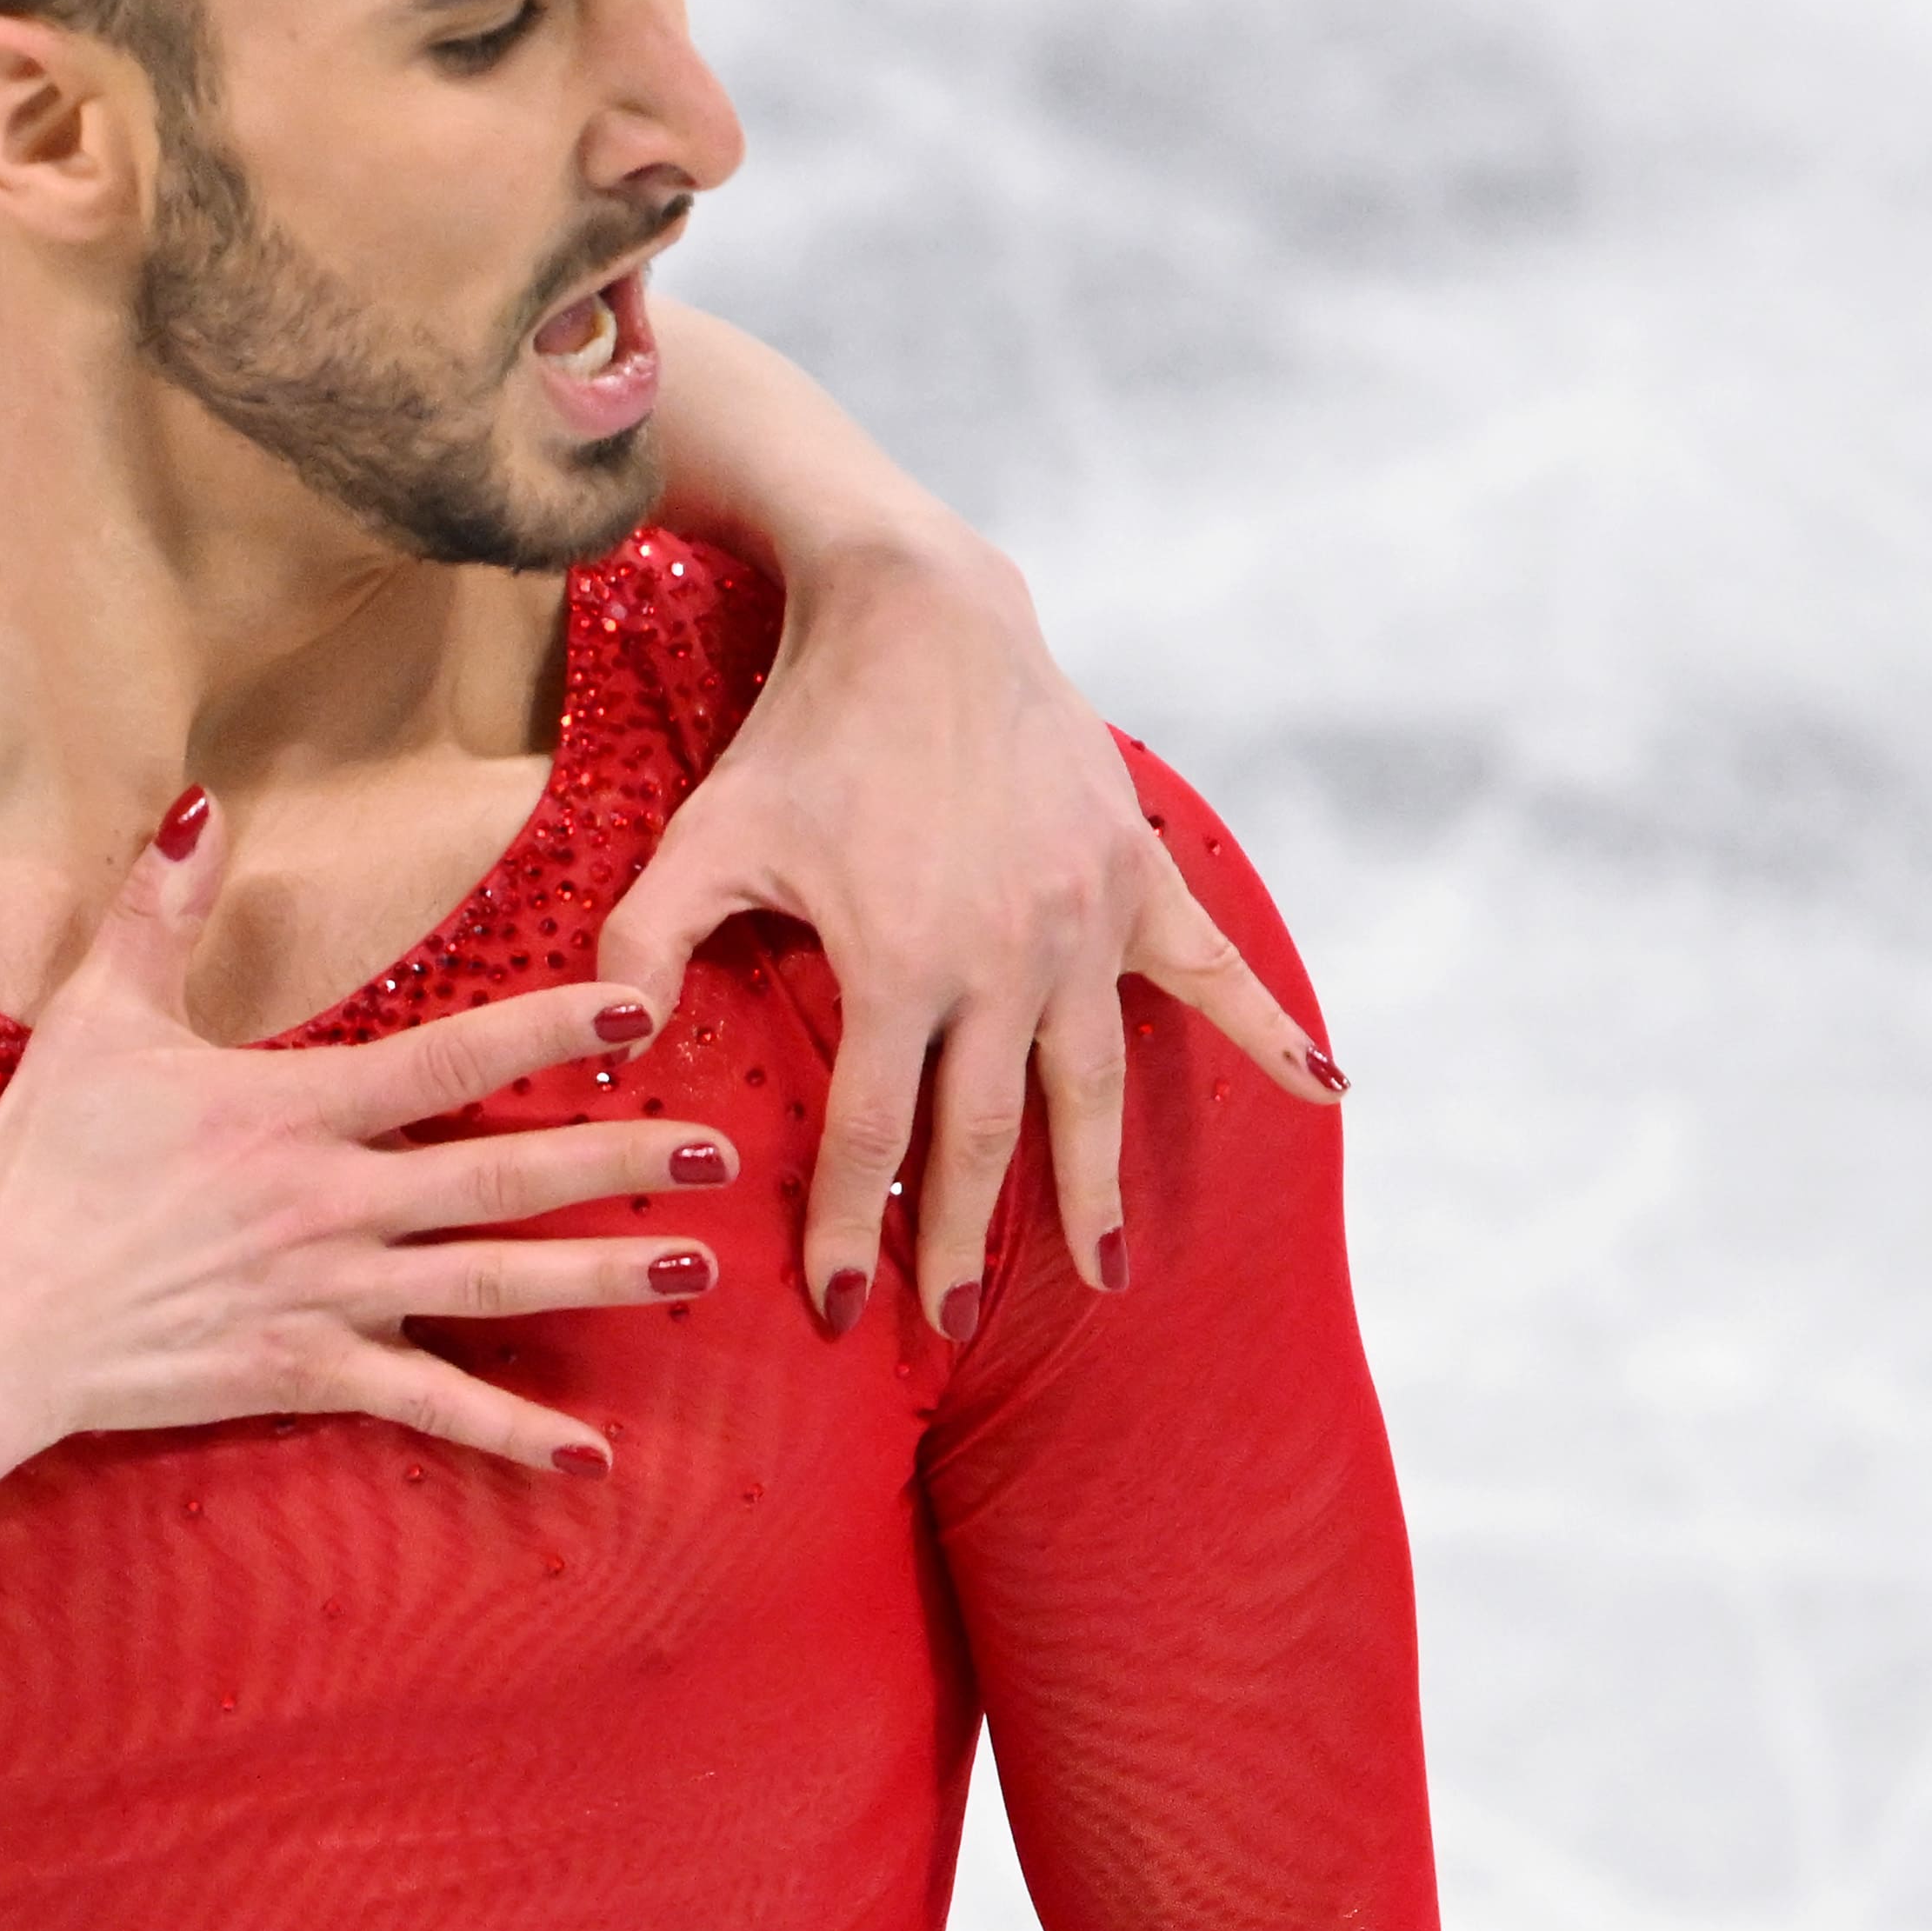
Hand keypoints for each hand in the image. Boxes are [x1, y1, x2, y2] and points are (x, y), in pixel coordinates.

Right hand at [0, 797, 730, 1477]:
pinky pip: (428, 1404)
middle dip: (618, 1162)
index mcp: (294, 1112)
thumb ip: (157, 912)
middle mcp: (332, 1204)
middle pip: (502, 1176)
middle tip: (718, 1150)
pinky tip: (590, 1454)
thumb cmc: (40, 1165)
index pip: (449, 1060)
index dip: (548, 1032)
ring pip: (491, 1284)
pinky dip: (510, 1434)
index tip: (638, 1012)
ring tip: (694, 1269)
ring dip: (599, 1278)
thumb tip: (199, 804)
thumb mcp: (95, 1019)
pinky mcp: (306, 1373)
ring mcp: (327, 1296)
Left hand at [591, 532, 1337, 1342]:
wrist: (920, 613)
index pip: (870, 1134)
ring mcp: (1083, 922)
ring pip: (1092, 1085)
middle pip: (983, 1134)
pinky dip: (1270, 1032)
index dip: (849, 1226)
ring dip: (1094, 1183)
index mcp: (899, 965)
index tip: (837, 1308)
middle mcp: (1004, 961)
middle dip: (964, 1236)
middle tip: (949, 1317)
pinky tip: (1327, 1092)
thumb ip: (643, 943)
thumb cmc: (801, 731)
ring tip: (1105, 1272)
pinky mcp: (1134, 876)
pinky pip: (1212, 970)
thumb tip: (604, 1050)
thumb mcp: (704, 836)